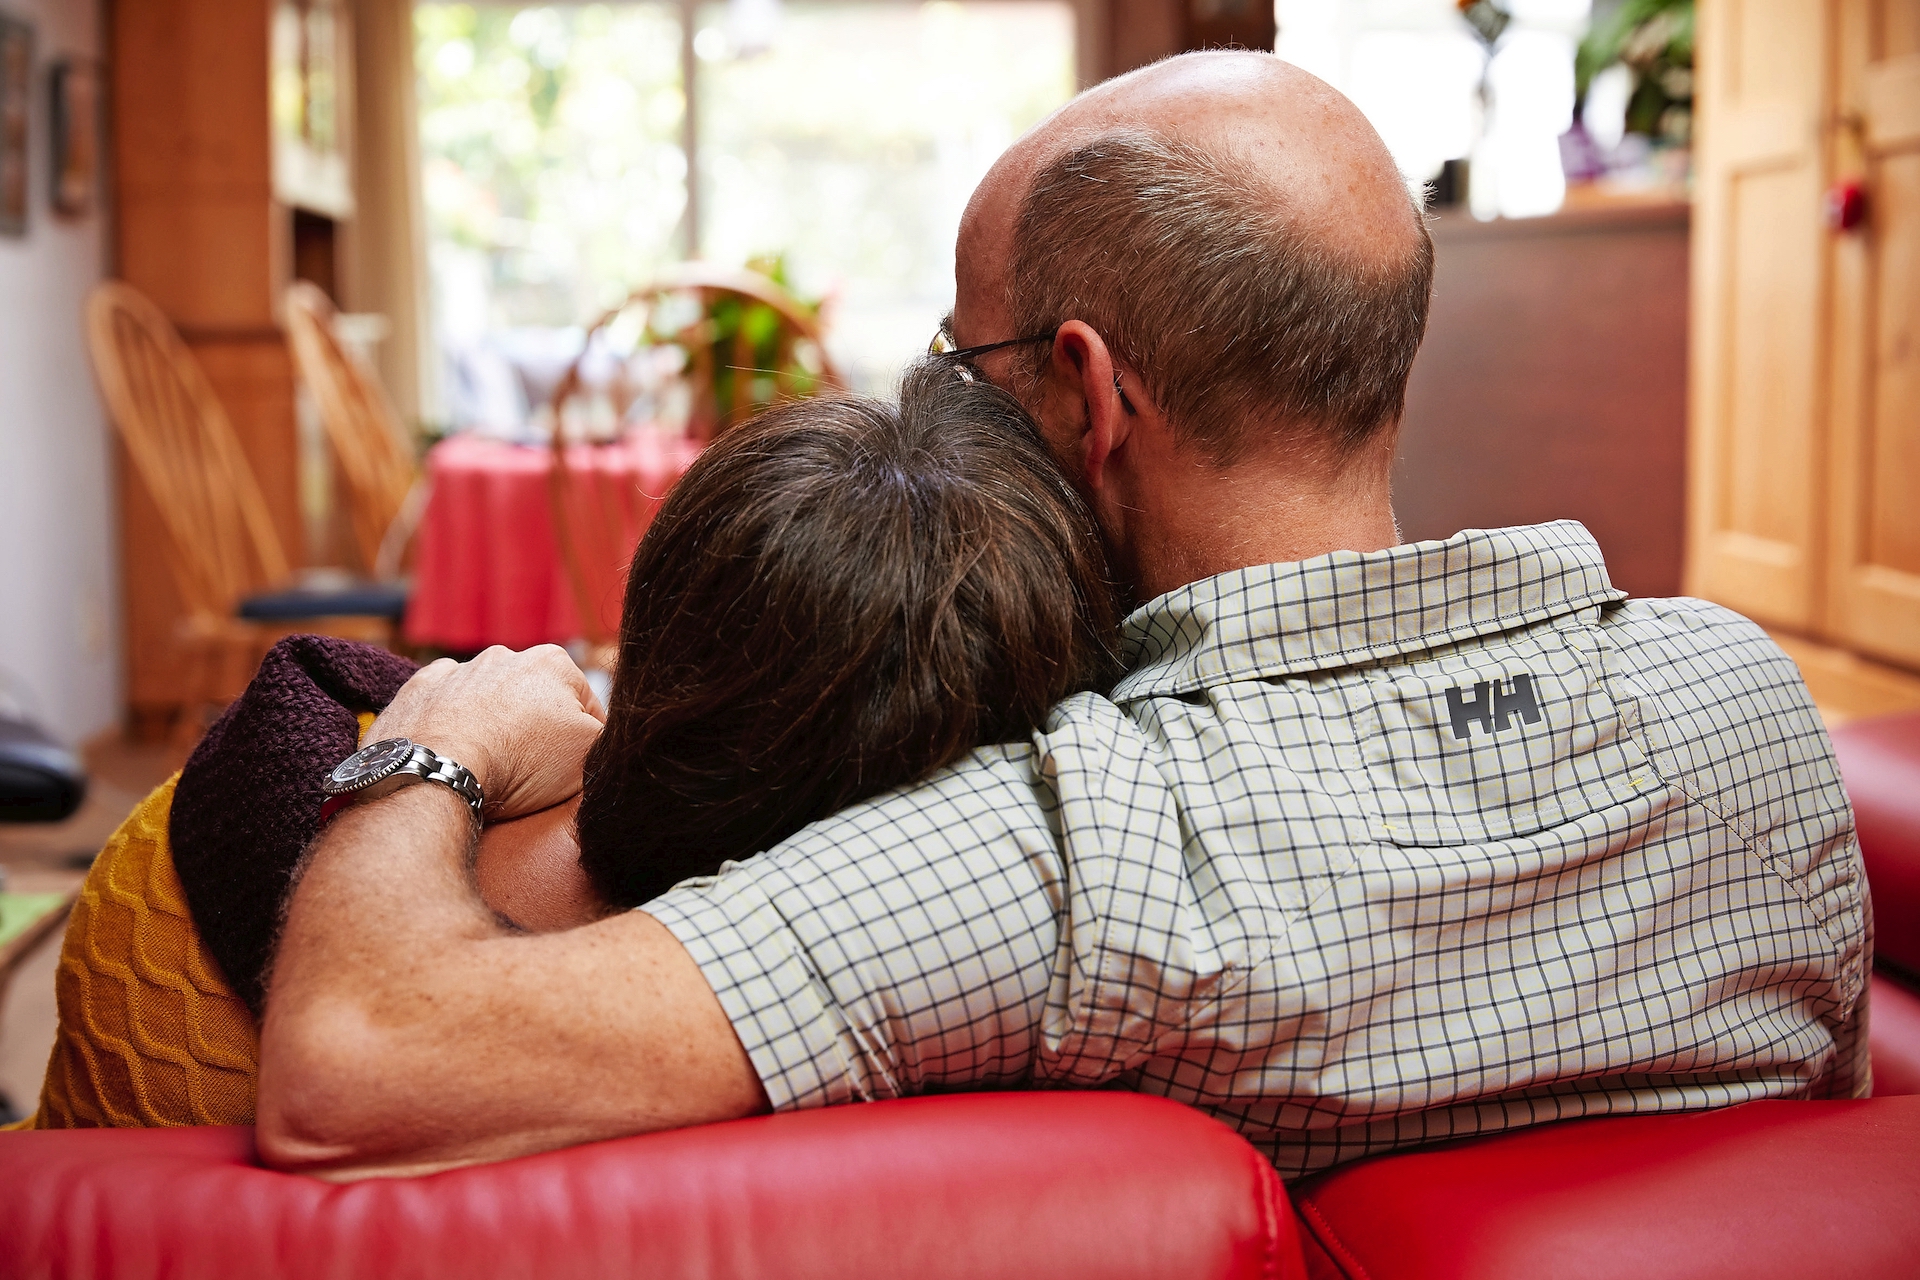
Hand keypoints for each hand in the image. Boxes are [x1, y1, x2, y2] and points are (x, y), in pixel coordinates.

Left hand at [369, 645, 605, 819]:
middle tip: (530, 771)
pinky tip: (454, 749)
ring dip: (493, 724)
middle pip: (536, 700)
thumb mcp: (591, 754)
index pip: (587, 708)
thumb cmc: (520, 761)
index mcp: (554, 663)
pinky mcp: (419, 690)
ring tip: (488, 763)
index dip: (586, 744)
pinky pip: (443, 704)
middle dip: (536, 729)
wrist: (438, 769)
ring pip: (489, 700)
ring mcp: (458, 670)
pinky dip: (450, 723)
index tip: (573, 771)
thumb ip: (609, 737)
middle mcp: (505, 656)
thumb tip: (607, 738)